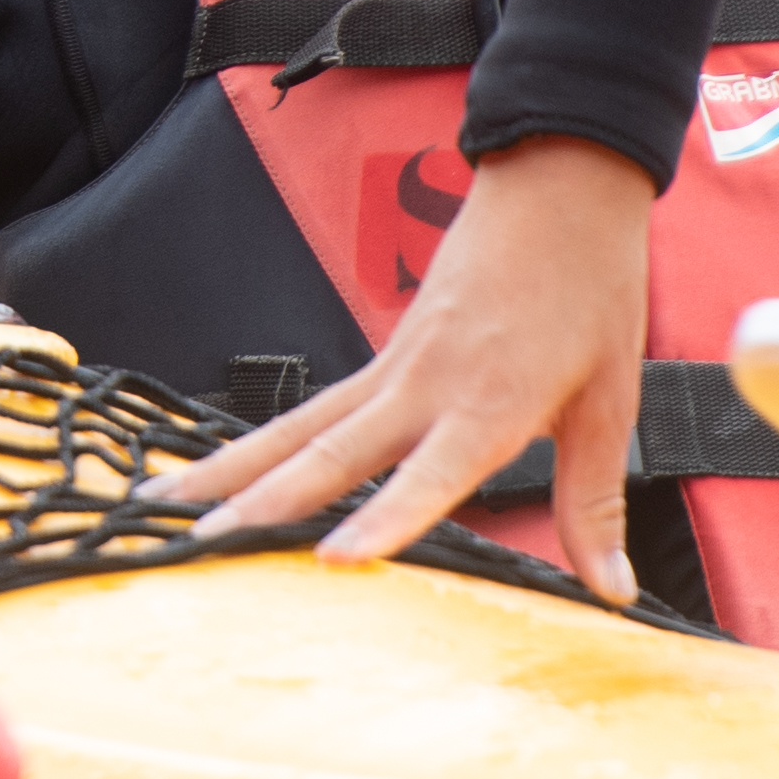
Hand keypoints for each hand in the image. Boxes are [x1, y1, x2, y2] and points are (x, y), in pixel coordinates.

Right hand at [176, 137, 653, 587]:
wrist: (560, 184)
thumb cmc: (589, 287)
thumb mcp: (609, 401)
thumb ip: (594, 504)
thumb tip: (612, 593)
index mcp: (488, 401)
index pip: (426, 475)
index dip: (381, 518)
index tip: (329, 557)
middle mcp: (425, 385)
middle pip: (328, 451)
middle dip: (261, 501)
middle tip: (201, 541)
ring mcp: (395, 365)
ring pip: (299, 427)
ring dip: (232, 468)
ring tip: (166, 502)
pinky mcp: (385, 354)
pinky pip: (313, 408)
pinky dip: (262, 443)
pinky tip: (222, 469)